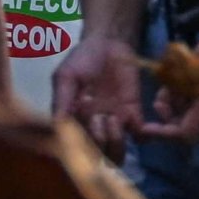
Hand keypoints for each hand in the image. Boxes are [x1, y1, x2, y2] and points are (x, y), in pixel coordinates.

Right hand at [49, 28, 153, 155]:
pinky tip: (134, 119)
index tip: (82, 121)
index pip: (75, 145)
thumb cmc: (82, 59)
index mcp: (73, 121)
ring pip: (116, 151)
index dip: (80, 141)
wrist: (109, 44)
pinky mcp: (133, 114)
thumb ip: (62, 99)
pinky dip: (140, 135)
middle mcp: (92, 127)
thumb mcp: (66, 76)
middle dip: (98, 143)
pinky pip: (139, 136)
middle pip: (96, 154)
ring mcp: (114, 123)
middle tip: (99, 118)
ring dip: (116, 142)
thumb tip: (57, 126)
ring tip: (114, 119)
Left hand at [155, 0, 198, 144]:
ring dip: (181, 115)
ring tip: (172, 91)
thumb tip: (163, 98)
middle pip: (191, 135)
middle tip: (160, 100)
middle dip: (170, 122)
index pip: (185, 133)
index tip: (146, 126)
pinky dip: (193, 110)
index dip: (163, 133)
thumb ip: (181, 79)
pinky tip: (188, 90)